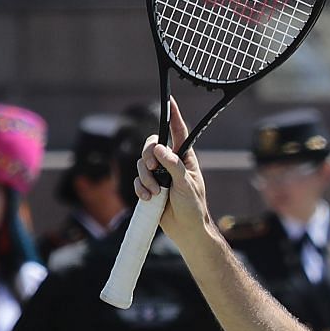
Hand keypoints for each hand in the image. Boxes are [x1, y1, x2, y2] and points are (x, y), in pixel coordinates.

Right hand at [135, 98, 214, 250]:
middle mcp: (170, 163)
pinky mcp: (149, 187)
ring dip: (145, 179)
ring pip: (141, 164)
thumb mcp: (186, 184)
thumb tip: (159, 148)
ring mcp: (159, 175)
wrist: (186, 230)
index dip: (173, 116)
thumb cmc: (193, 207)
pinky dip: (140, 188)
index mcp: (185, 158)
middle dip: (147, 156)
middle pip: (150, 145)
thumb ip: (173, 165)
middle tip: (152, 169)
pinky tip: (149, 199)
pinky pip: (136, 180)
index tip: (170, 100)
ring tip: (155, 193)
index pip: (178, 133)